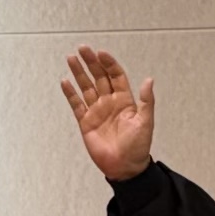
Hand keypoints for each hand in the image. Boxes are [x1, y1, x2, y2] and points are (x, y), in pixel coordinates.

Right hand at [62, 47, 157, 182]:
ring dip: (79, 73)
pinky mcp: (86, 122)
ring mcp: (96, 111)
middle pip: (98, 77)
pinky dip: (70, 94)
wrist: (125, 167)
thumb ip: (146, 101)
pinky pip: (76, 105)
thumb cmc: (138, 146)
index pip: (115, 76)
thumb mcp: (146, 122)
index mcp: (125, 100)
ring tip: (71, 58)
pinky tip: (65, 82)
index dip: (109, 64)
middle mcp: (109, 102)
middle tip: (82, 49)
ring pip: (86, 87)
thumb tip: (149, 80)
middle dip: (91, 63)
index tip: (101, 53)